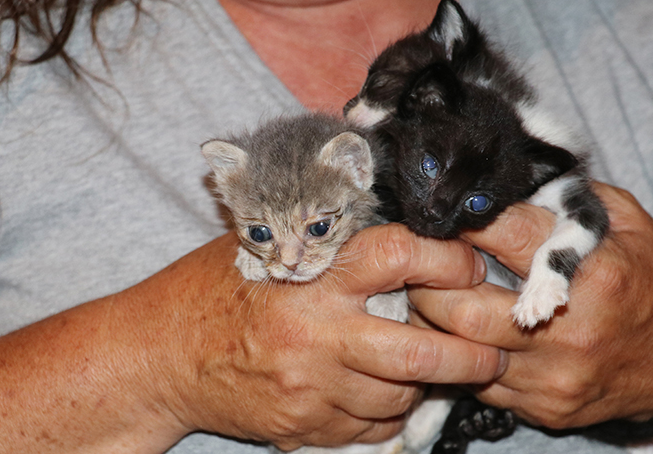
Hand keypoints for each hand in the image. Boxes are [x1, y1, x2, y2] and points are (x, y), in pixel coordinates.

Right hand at [0, 224, 503, 453]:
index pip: (399, 255)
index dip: (450, 261)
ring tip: (431, 368)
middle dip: (471, 357)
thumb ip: (328, 236)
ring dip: (424, 385)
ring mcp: (308, 388)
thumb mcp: (265, 242)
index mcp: (309, 274)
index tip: (469, 268)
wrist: (158, 355)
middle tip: (494, 351)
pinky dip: (387, 413)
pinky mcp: (301, 428)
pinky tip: (381, 393)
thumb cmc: (216, 288)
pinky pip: (369, 429)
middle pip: (417, 352)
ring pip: (397, 397)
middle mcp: (314, 333)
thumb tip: (402, 223)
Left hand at [406, 183, 652, 453]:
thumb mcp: (626, 221)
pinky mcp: (547, 408)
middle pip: (460, 308)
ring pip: (460, 352)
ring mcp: (556, 376)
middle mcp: (571, 330)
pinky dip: (462, 354)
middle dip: (428, 281)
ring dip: (434, 320)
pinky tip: (465, 332)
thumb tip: (508, 175)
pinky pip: (480, 383)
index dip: (463, 219)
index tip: (446, 212)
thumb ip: (568, 195)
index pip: (500, 234)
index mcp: (593, 272)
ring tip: (434, 293)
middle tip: (422, 262)